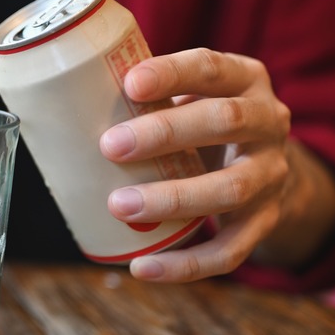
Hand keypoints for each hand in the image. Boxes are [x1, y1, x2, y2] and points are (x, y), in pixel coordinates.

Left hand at [100, 48, 334, 282]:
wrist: (266, 168)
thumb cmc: (204, 123)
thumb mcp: (193, 95)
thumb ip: (149, 97)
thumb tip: (63, 105)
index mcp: (244, 79)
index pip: (212, 68)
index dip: (173, 74)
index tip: (130, 83)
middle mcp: (268, 123)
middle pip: (225, 122)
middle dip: (165, 134)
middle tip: (111, 147)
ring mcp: (270, 176)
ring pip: (229, 189)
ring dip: (172, 199)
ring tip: (119, 205)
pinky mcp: (264, 222)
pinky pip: (230, 250)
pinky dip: (185, 264)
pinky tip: (143, 266)